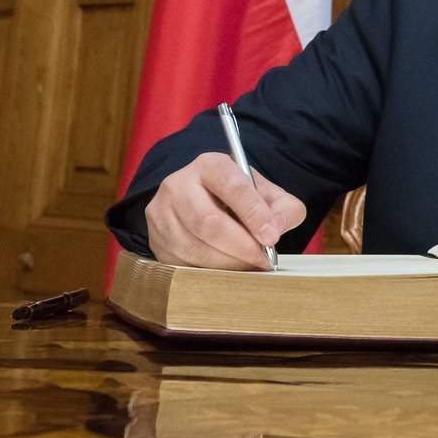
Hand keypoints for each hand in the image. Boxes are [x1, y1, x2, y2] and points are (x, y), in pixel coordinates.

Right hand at [146, 151, 305, 268]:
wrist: (204, 201)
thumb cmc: (239, 198)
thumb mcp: (267, 193)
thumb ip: (282, 208)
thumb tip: (274, 230)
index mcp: (210, 165)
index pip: (232, 187)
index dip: (253, 214)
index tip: (271, 237)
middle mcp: (178, 184)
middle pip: (208, 222)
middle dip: (241, 246)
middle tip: (263, 259)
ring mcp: (161, 213)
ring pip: (194, 247)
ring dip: (227, 263)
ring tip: (249, 266)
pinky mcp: (156, 240)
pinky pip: (182, 264)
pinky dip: (210, 272)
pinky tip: (228, 270)